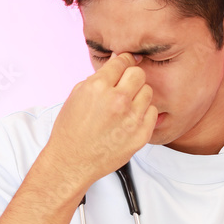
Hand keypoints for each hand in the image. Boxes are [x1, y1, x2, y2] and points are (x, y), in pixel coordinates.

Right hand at [45, 53, 157, 187]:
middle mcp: (117, 100)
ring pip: (148, 92)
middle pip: (138, 73)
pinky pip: (153, 112)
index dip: (123, 61)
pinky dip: (144, 113)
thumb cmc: (71, 130)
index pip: (122, 61)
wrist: (72, 162)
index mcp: (98, 87)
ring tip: (126, 106)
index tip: (124, 65)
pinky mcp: (140, 134)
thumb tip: (115, 61)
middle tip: (125, 87)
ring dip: (138, 96)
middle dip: (131, 77)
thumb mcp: (77, 95)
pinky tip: (131, 119)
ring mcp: (131, 118)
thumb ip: (98, 77)